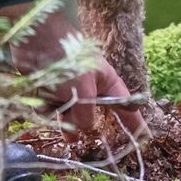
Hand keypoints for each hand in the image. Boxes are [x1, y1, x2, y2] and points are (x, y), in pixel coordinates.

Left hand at [0, 3, 147, 146]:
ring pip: (72, 115)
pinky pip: (54, 110)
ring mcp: (70, 89)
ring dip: (67, 121)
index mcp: (106, 81)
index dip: (134, 122)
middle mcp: (90, 87)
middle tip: (86, 141)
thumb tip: (85, 129)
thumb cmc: (67, 59)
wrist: (35, 39)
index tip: (144, 138)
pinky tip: (45, 102)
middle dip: (89, 126)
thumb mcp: (84, 89)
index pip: (126, 105)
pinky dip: (49, 110)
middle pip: (96, 114)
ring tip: (65, 129)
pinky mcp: (51, 90)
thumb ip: (87, 113)